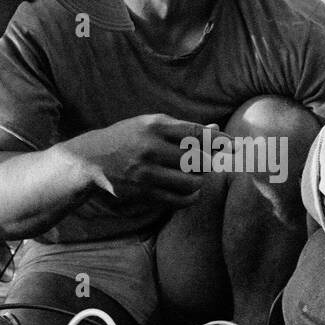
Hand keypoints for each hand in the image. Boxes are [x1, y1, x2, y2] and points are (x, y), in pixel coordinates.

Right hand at [65, 114, 225, 207]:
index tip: (234, 146)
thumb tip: (217, 131)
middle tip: (208, 164)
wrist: (89, 160)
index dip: (219, 142)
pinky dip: (190, 198)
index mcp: (155, 125)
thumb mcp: (149, 125)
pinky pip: (178, 199)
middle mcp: (151, 147)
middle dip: (208, 163)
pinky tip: (190, 193)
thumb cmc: (125, 138)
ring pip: (191, 181)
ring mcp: (147, 172)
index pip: (197, 133)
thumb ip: (182, 129)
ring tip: (196, 178)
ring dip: (200, 182)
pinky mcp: (143, 192)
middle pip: (197, 158)